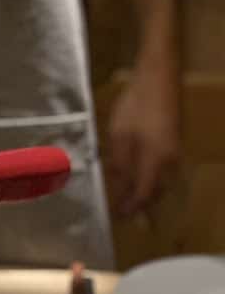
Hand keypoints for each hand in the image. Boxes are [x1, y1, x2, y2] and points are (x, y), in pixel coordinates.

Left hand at [106, 61, 181, 215]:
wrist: (159, 75)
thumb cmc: (136, 104)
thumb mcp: (120, 137)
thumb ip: (120, 166)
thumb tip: (119, 190)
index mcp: (156, 161)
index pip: (143, 195)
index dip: (131, 208)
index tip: (118, 218)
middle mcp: (170, 160)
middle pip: (155, 191)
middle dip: (140, 204)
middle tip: (123, 212)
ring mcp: (175, 150)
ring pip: (160, 180)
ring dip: (145, 191)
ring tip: (128, 198)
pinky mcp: (174, 140)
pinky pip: (162, 168)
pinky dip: (149, 177)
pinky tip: (136, 175)